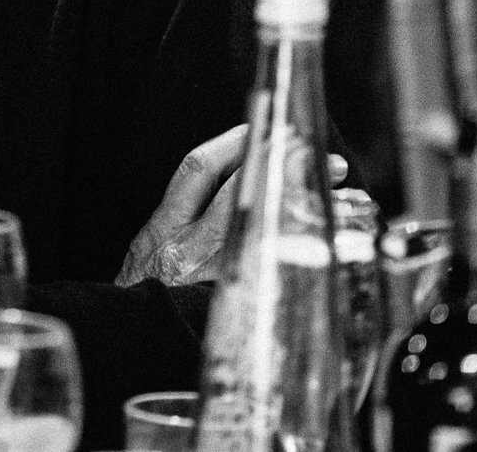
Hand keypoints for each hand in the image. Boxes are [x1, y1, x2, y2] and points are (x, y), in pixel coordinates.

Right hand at [117, 128, 349, 285]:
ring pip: (269, 228)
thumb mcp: (145, 254)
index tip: (266, 128)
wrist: (131, 348)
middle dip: (281, 164)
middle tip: (320, 154)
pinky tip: (338, 242)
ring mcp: (214, 281)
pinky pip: (280, 269)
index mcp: (162, 231)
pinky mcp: (238, 307)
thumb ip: (180, 221)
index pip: (199, 169)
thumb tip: (230, 184)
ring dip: (309, 206)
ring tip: (345, 193)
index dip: (234, 141)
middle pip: (240, 190)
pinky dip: (311, 250)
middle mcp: (187, 251)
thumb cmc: (141, 302)